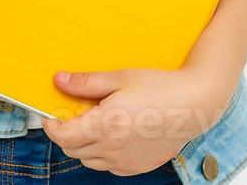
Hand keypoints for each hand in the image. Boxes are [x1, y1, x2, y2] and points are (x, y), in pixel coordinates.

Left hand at [43, 66, 236, 175]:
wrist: (195, 104)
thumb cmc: (160, 86)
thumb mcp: (121, 77)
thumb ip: (87, 83)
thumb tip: (59, 80)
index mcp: (105, 125)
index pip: (63, 135)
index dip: (51, 126)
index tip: (51, 115)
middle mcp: (112, 148)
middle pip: (72, 149)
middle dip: (67, 133)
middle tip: (75, 115)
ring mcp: (124, 161)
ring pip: (88, 160)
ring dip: (84, 145)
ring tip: (98, 124)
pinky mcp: (136, 167)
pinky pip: (108, 166)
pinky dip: (103, 154)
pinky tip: (116, 135)